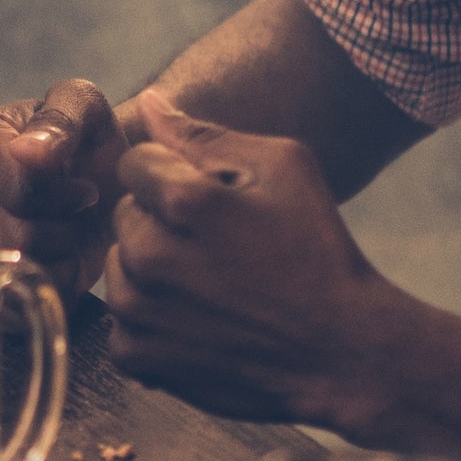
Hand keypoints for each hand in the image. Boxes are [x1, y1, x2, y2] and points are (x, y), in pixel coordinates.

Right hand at [0, 77, 132, 271]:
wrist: (101, 194)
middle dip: (60, 229)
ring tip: (63, 235)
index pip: (17, 187)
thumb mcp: (87, 111)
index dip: (61, 195)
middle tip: (73, 214)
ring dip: (58, 258)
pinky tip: (53, 262)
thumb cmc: (87, 147)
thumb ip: (62, 118)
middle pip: (10, 235)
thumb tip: (25, 152)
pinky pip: (15, 303)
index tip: (80, 184)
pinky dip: (51, 288)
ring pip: (12, 271)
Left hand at [101, 97, 411, 425]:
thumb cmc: (319, 253)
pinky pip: (121, 320)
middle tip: (220, 247)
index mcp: (185, 202)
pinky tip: (200, 320)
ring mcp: (140, 313)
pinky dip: (152, 319)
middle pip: (124, 215)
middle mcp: (150, 257)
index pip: (135, 163)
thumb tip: (148, 102)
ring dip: (152, 269)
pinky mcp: (137, 358)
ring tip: (212, 285)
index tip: (214, 202)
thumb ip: (204, 134)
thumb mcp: (283, 169)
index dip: (174, 175)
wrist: (342, 354)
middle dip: (162, 222)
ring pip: (119, 266)